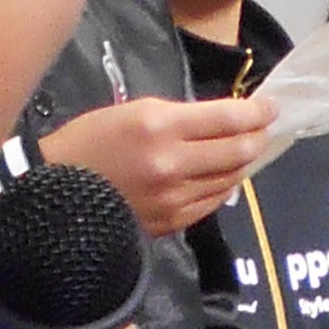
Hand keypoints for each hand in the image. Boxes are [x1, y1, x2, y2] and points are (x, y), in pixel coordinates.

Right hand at [38, 91, 282, 238]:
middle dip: (258, 137)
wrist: (57, 195)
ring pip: (229, 179)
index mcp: (160, 127)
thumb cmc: (90, 143)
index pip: (228, 118)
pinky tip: (223, 176)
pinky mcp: (172, 222)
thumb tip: (221, 123)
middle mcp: (173, 164)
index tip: (271, 107)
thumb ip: (181, 117)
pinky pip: (212, 202)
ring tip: (246, 150)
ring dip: (243, 163)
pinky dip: (223, 185)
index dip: (257, 112)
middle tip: (264, 129)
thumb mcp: (133, 111)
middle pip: (237, 151)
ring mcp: (175, 198)